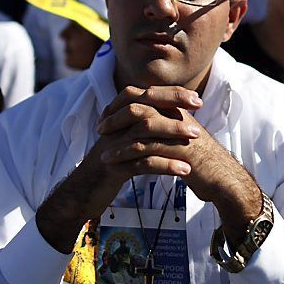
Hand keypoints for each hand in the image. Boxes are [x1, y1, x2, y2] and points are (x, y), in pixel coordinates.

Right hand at [35, 86, 201, 252]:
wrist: (83, 190)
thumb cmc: (112, 163)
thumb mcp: (126, 139)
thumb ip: (143, 123)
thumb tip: (173, 112)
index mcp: (118, 115)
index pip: (146, 94)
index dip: (172, 93)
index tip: (196, 98)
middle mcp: (114, 124)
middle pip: (146, 107)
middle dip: (174, 106)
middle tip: (199, 109)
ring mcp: (113, 144)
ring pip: (145, 132)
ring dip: (173, 133)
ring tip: (196, 138)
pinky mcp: (115, 167)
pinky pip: (143, 163)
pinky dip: (165, 165)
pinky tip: (184, 170)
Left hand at [96, 86, 261, 237]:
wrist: (224, 179)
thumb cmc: (201, 161)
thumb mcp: (181, 138)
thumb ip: (165, 126)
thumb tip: (143, 121)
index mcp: (177, 109)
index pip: (144, 94)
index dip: (122, 103)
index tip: (106, 116)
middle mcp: (178, 115)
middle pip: (139, 105)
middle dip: (115, 117)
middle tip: (100, 130)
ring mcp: (180, 132)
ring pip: (140, 127)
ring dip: (118, 141)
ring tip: (103, 154)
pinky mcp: (180, 151)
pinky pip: (146, 149)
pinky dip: (126, 156)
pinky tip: (113, 165)